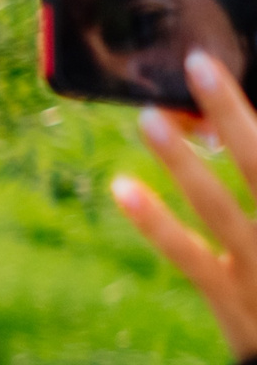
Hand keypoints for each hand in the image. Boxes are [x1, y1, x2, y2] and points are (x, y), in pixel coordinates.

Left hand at [116, 48, 256, 360]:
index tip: (210, 71)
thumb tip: (236, 135)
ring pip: (221, 207)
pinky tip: (121, 187)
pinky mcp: (230, 300)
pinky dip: (154, 221)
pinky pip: (188, 256)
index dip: (248, 116)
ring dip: (184, 160)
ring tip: (151, 117)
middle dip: (233, 114)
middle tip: (199, 65)